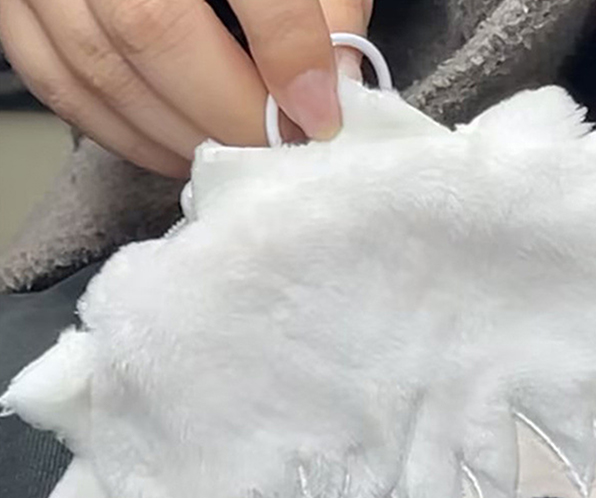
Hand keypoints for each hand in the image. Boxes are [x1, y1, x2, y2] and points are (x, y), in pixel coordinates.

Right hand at [0, 0, 372, 176]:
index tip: (321, 118)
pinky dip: (122, 133)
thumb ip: (325, 3)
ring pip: (101, 67)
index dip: (289, 54)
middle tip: (277, 149)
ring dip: (180, 135)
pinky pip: (58, 84)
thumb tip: (337, 84)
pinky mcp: (15, 4)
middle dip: (231, 114)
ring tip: (235, 156)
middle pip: (155, 31)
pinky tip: (175, 149)